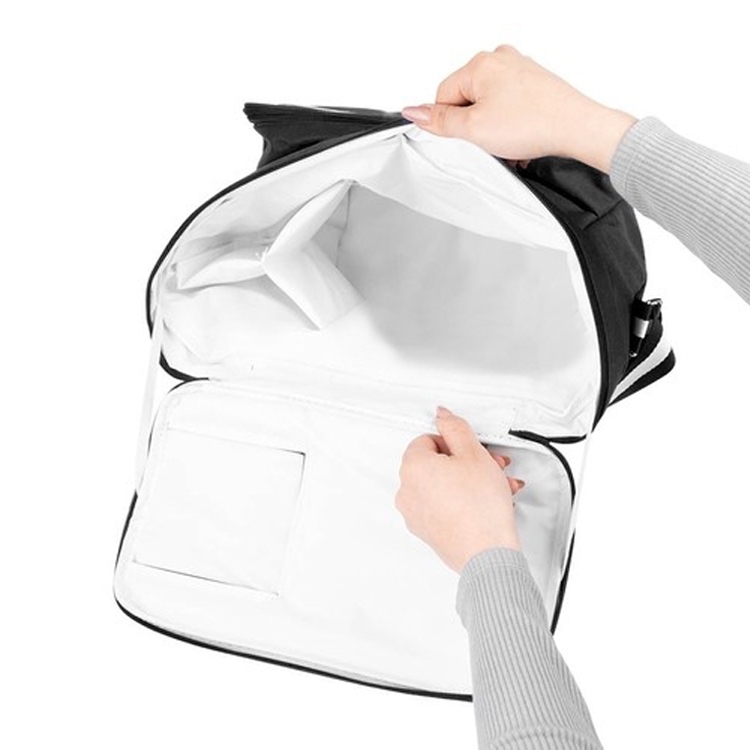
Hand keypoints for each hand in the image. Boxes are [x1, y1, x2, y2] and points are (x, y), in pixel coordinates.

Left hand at [394, 405, 525, 573]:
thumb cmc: (480, 508)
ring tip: (499, 487)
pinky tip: (489, 503)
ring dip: (472, 482)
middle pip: (437, 464)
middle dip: (468, 463)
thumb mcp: (474, 453)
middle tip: (492, 467)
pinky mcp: (427, 531)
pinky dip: (464, 501)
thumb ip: (456, 428)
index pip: (429, 440)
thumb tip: (442, 415)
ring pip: (444, 486)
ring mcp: (415, 514)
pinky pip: (444, 506)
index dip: (455, 443)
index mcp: (412, 466)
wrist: (487, 554)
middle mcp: (407, 491)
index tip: (473, 451)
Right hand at [401, 44, 637, 173]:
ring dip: (493, 128)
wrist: (577, 128)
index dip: (449, 123)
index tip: (464, 137)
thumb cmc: (534, 123)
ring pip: (488, 105)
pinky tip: (522, 136)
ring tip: (510, 140)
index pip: (443, 96)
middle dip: (473, 125)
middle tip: (490, 140)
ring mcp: (520, 69)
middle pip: (466, 99)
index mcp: (480, 63)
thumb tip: (414, 111)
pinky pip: (509, 107)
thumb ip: (440, 121)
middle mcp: (500, 58)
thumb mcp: (474, 128)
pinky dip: (511, 125)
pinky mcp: (535, 83)